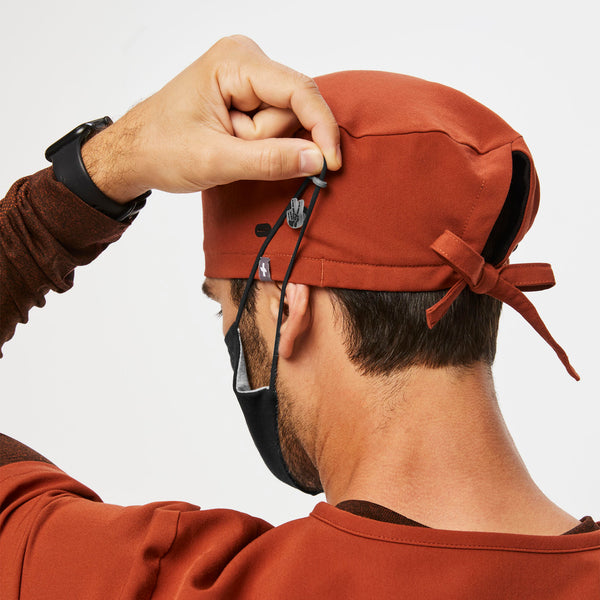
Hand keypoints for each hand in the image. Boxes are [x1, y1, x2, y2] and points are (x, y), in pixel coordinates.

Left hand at [81, 35, 341, 202]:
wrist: (135, 152)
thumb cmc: (161, 148)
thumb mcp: (216, 160)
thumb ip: (269, 161)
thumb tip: (316, 159)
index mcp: (234, 61)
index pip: (299, 90)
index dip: (321, 129)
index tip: (330, 163)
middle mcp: (245, 59)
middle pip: (293, 108)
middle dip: (269, 140)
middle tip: (232, 148)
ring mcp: (247, 76)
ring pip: (285, 119)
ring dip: (261, 144)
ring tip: (226, 145)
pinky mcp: (247, 93)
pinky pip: (275, 122)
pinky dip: (260, 142)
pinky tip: (233, 143)